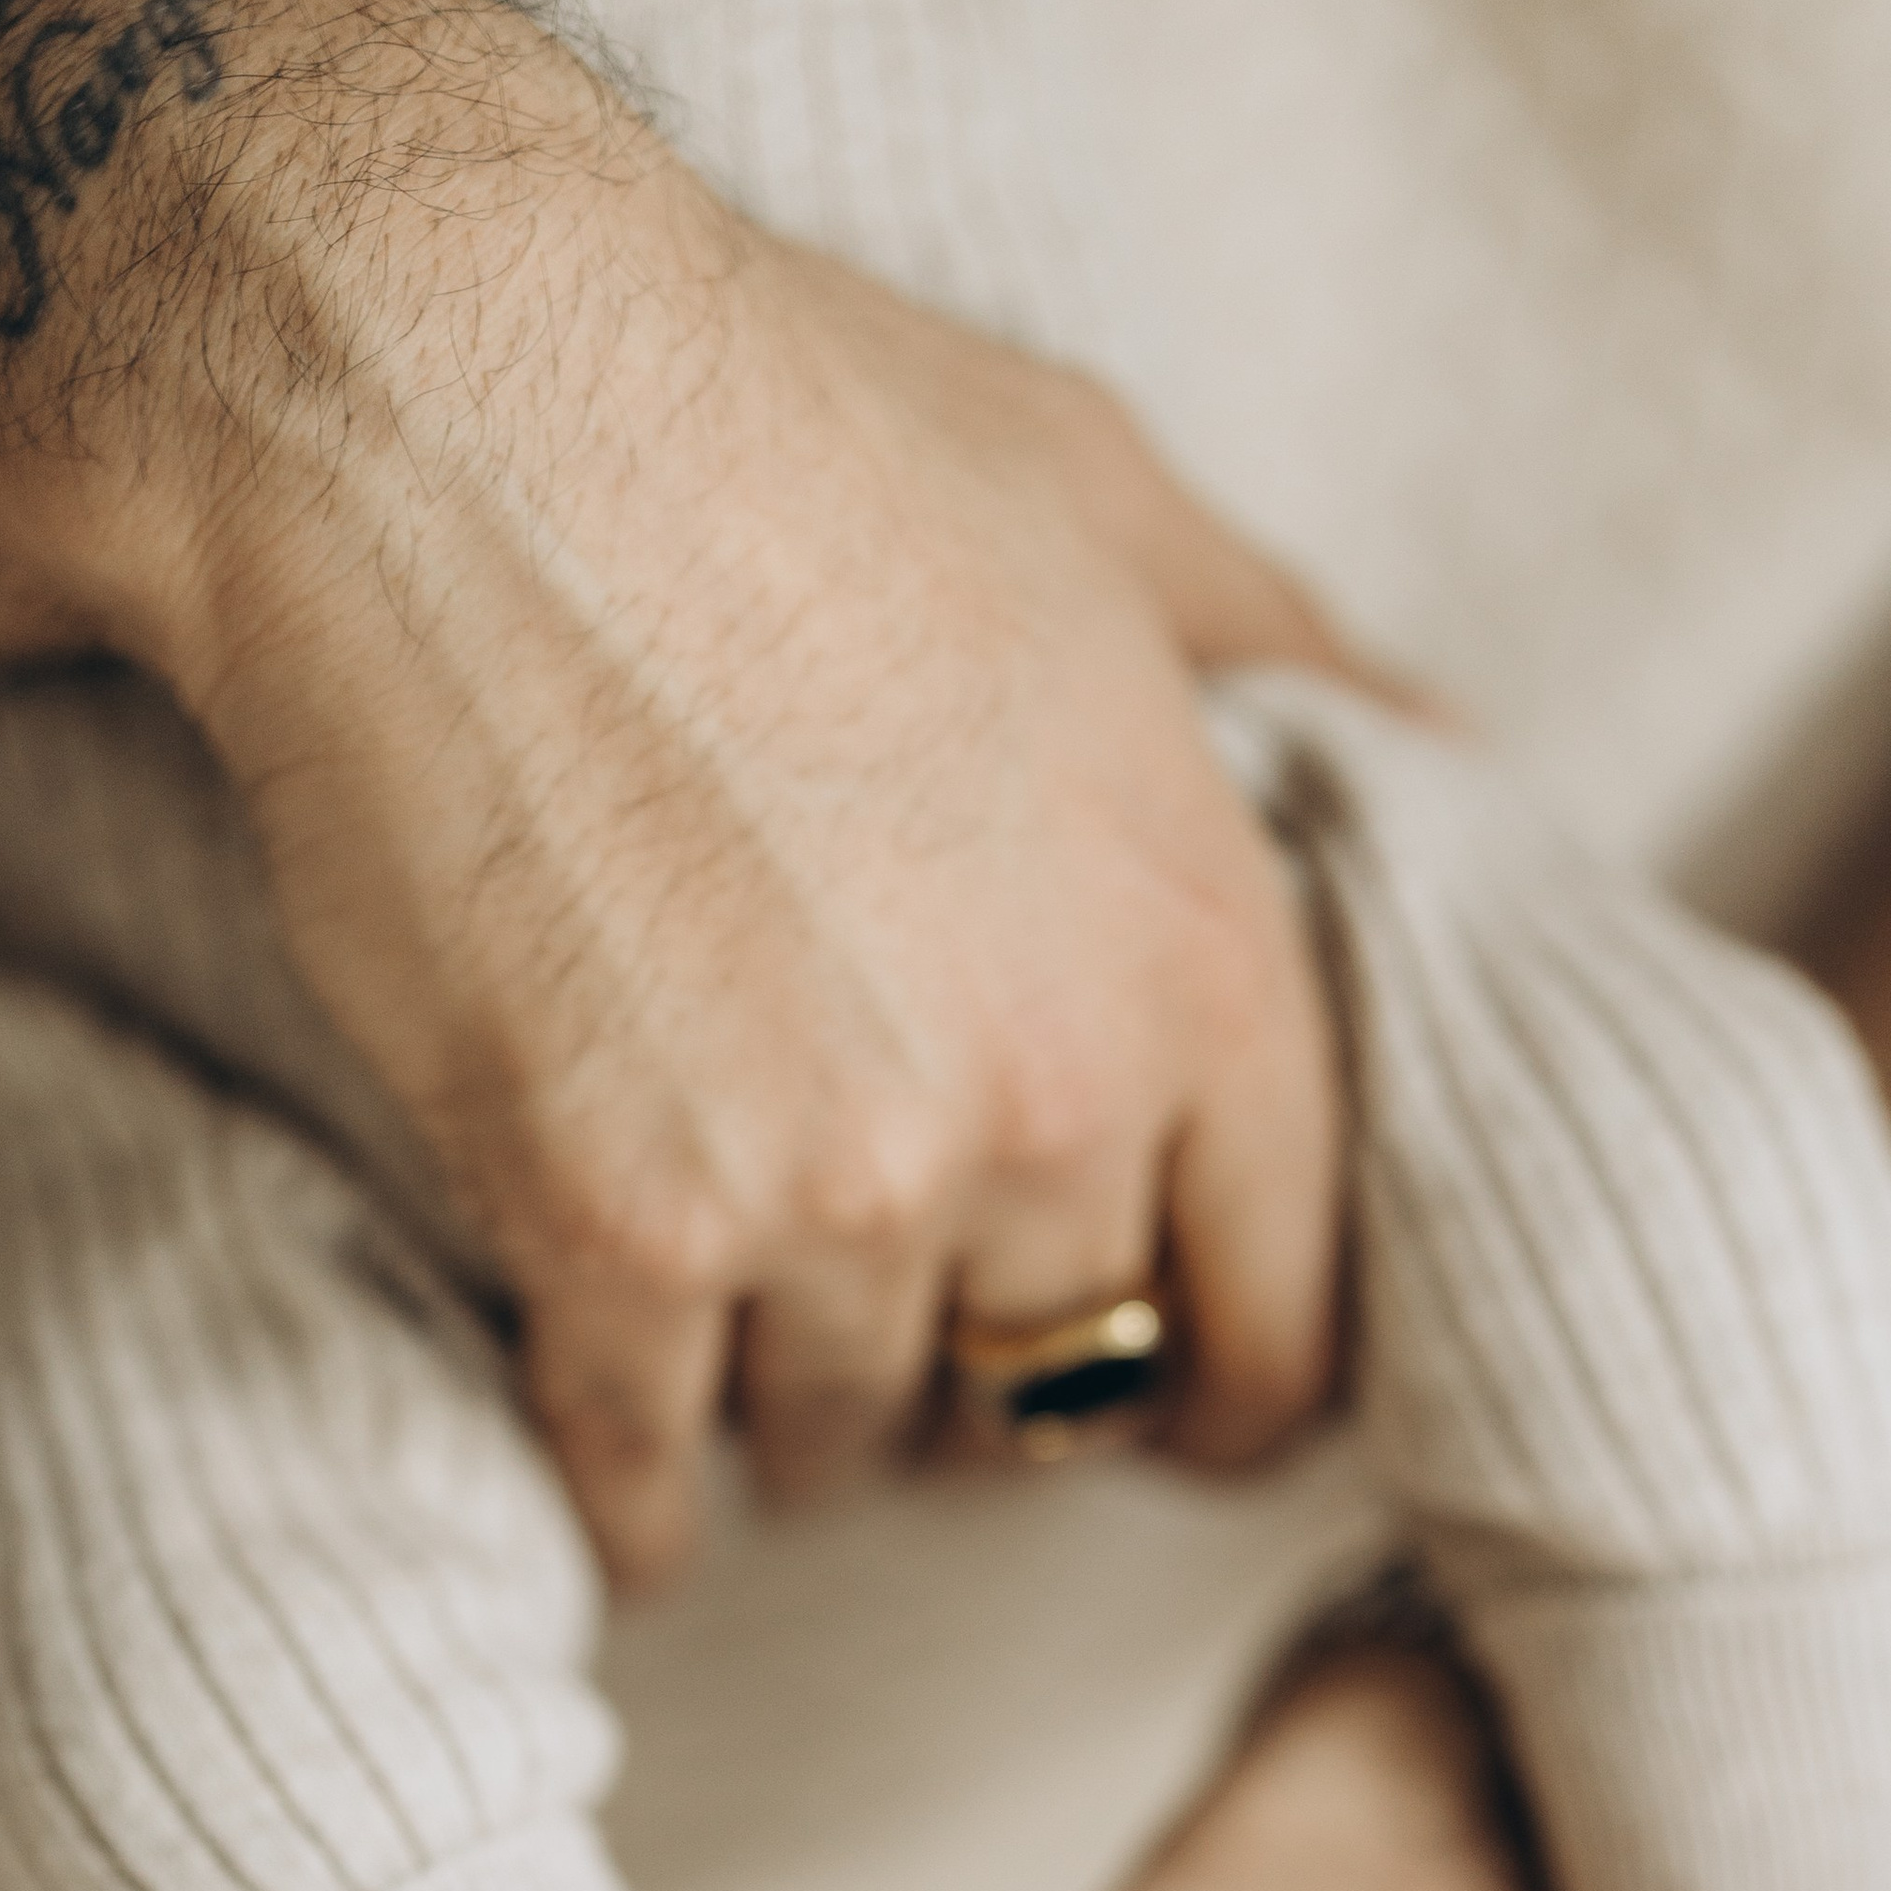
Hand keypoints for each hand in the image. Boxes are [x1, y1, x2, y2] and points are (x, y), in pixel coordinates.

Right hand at [0, 0, 1365, 1573]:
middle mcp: (1044, 1111)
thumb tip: (1443, 746)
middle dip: (987, 1376)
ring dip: (803, 1415)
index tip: (1172, 1409)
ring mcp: (826, 1189)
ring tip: (752, 1347)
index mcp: (1200, 962)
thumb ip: (1292, 654)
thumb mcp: (1108, 494)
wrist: (446, 398)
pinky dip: (642, 1493)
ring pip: (844, 1436)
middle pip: (1046, 1385)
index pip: (1278, 1313)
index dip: (1228, 1387)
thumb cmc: (786, 413)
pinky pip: (648, 1460)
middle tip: (920, 1347)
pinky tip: (639, 1487)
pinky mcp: (609, 1230)